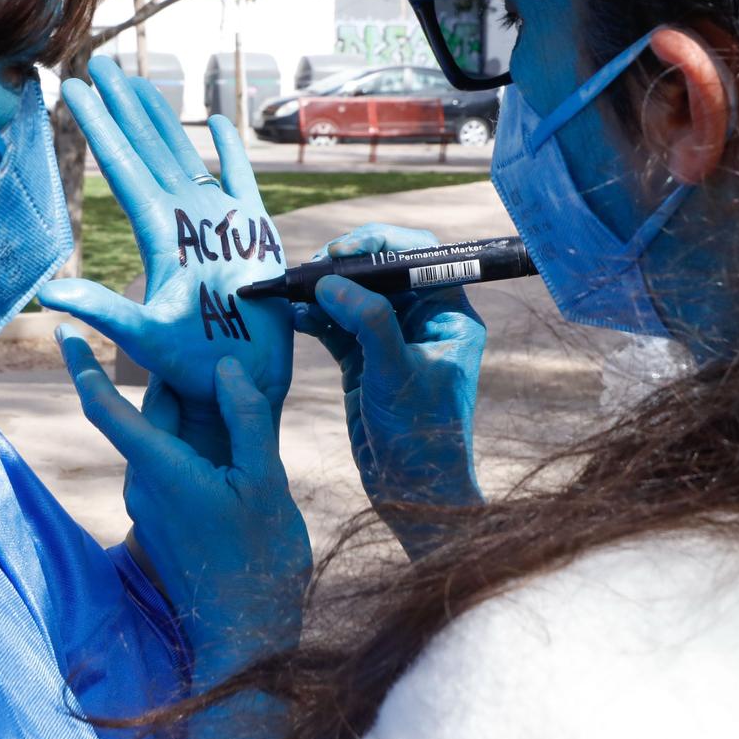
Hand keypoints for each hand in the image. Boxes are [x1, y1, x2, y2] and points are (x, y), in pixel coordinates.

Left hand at [38, 58, 291, 465]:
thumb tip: (48, 296)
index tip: (70, 87)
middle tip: (98, 64)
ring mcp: (218, 223)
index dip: (98, 124)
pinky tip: (217, 122)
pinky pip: (240, 179)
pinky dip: (229, 150)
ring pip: (184, 154)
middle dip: (124, 106)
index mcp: (161, 234)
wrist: (247, 384)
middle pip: (147, 149)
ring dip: (162, 118)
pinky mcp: (255, 233)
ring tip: (140, 82)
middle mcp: (185, 220)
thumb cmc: (198, 367)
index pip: (122, 165)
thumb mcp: (146, 337)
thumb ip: (104, 312)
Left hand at [58, 327, 309, 680]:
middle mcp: (144, 486)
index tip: (64, 330)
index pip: (106, 408)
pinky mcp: (163, 523)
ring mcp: (151, 508)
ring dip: (189, 416)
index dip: (81, 366)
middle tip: (199, 344)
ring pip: (163, 441)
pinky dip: (194, 445)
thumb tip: (224, 367)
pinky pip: (173, 467)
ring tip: (229, 389)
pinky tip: (232, 442)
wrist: (247, 639)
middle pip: (148, 416)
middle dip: (170, 381)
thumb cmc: (260, 560)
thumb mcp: (266, 481)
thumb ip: (245, 419)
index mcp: (162, 470)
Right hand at [294, 223, 485, 558]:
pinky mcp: (364, 363)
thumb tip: (331, 282)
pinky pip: (336, 327)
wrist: (413, 494)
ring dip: (321, 292)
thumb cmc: (422, 435)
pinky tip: (291, 316)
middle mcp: (421, 322)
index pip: (419, 256)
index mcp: (447, 315)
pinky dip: (314, 318)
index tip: (341, 251)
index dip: (380, 244)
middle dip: (341, 268)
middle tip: (307, 272)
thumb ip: (368, 322)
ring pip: (352, 298)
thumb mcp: (396, 373)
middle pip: (379, 273)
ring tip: (290, 292)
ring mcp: (390, 342)